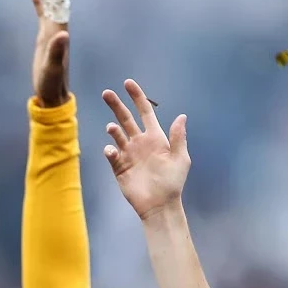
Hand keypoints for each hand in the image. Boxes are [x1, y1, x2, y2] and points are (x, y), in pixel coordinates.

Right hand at [30, 0, 70, 106]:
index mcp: (59, 33)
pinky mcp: (44, 37)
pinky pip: (42, 14)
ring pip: (48, 4)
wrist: (53, 93)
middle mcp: (57, 28)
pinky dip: (38, 2)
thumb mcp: (53, 67)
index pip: (59, 4)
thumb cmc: (52, 82)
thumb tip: (63, 33)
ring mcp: (51, 32)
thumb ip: (57, 51)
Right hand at [102, 80, 188, 219]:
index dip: (137, 97)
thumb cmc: (173, 182)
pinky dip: (110, 151)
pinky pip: (112, 155)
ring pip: (117, 135)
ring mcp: (128, 155)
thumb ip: (178, 137)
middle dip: (116, 105)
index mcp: (155, 137)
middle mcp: (140, 143)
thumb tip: (181, 116)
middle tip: (106, 93)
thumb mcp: (181, 158)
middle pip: (125, 119)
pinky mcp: (119, 168)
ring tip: (112, 128)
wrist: (160, 204)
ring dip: (113, 129)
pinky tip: (112, 151)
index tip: (128, 83)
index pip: (144, 112)